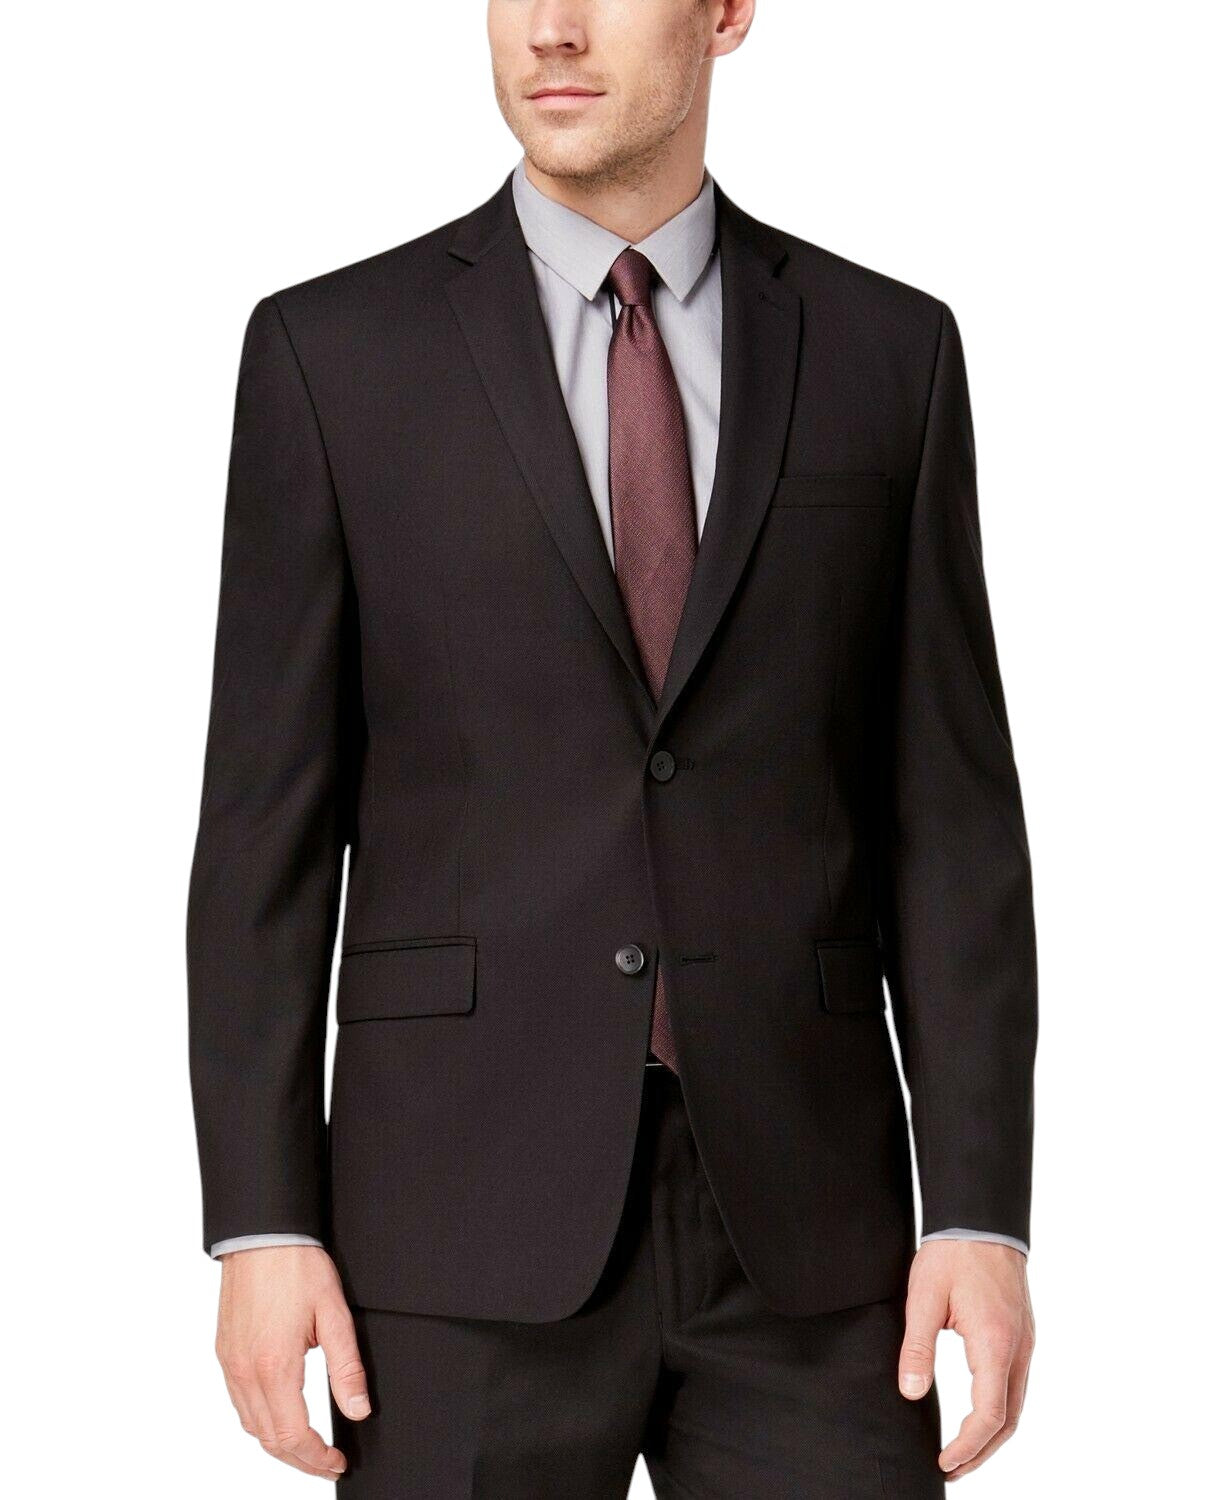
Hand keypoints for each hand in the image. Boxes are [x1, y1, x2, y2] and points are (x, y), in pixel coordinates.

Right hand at [215, 1245, 370, 1480]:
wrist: (261, 1234)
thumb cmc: (297, 1266)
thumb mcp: (334, 1314)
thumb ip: (346, 1367)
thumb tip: (357, 1408)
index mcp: (274, 1366)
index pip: (292, 1436)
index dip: (316, 1458)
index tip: (337, 1461)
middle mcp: (245, 1372)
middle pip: (268, 1440)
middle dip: (299, 1459)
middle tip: (326, 1463)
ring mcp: (229, 1364)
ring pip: (250, 1425)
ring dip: (278, 1444)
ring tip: (307, 1447)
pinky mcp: (224, 1353)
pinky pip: (239, 1403)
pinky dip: (260, 1420)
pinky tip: (279, 1415)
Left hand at [898, 1240, 1033, 1480]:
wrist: (981, 1219)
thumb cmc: (952, 1254)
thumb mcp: (924, 1297)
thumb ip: (917, 1347)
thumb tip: (909, 1392)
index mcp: (995, 1343)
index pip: (990, 1415)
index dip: (968, 1447)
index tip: (944, 1462)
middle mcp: (1018, 1348)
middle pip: (1009, 1420)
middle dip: (982, 1453)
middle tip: (952, 1469)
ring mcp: (1025, 1342)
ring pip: (1016, 1404)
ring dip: (992, 1435)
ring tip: (963, 1453)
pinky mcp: (1022, 1334)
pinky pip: (1016, 1384)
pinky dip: (1000, 1411)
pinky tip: (980, 1415)